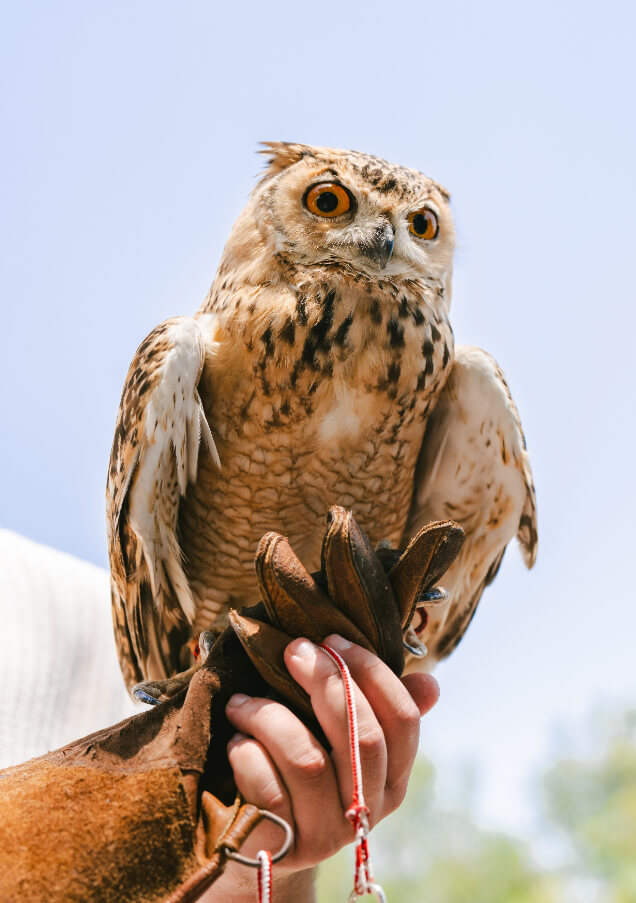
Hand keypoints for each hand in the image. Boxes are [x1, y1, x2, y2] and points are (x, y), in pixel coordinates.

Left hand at [202, 633, 438, 900]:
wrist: (259, 835)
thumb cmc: (304, 763)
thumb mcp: (341, 735)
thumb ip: (379, 707)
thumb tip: (431, 683)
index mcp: (392, 778)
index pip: (403, 720)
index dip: (372, 673)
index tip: (334, 639)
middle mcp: (367, 810)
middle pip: (363, 738)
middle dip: (327, 683)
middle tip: (294, 650)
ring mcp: (327, 834)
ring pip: (309, 762)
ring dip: (271, 717)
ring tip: (242, 701)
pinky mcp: (284, 846)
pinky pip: (267, 791)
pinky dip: (248, 756)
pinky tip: (237, 741)